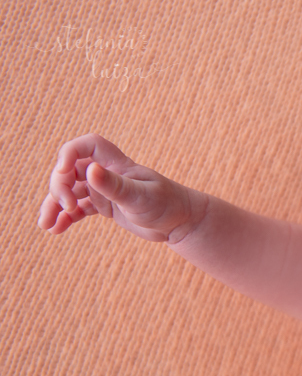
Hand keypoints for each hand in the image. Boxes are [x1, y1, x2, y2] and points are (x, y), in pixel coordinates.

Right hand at [38, 133, 203, 242]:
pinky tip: (55, 230)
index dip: (69, 154)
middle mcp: (106, 172)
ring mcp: (103, 190)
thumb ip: (115, 185)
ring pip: (70, 191)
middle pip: (70, 170)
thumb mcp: (141, 196)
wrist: (181, 222)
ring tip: (45, 225)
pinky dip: (65, 218)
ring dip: (55, 205)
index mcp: (116, 163)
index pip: (87, 145)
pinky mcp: (104, 206)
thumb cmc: (167, 205)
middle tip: (68, 207)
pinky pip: (78, 209)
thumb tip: (90, 170)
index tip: (64, 173)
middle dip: (61, 186)